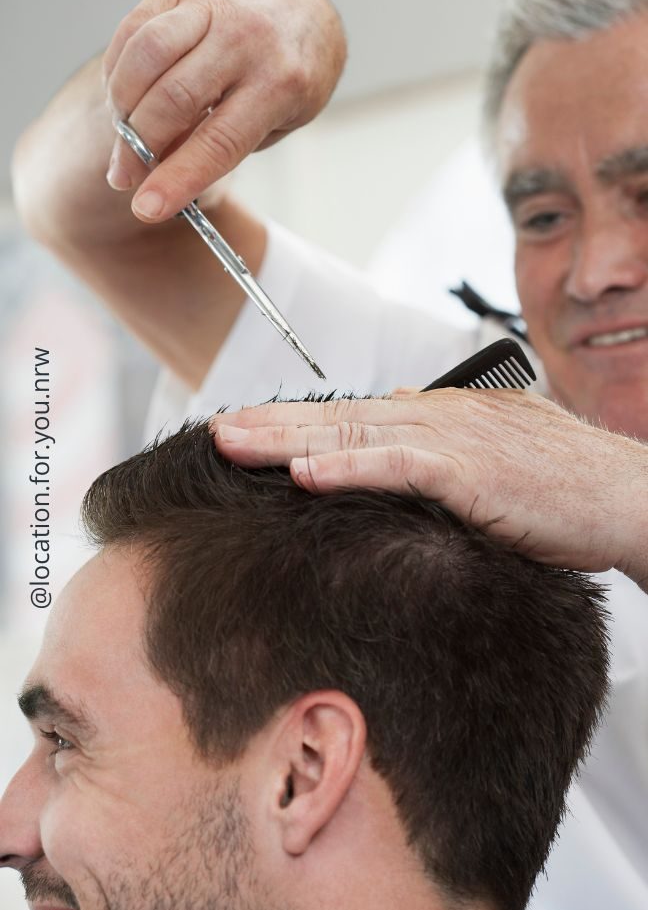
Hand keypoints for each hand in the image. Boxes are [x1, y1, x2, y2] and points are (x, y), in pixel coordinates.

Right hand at [103, 0, 345, 221]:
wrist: (301, 10)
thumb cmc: (285, 79)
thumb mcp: (273, 121)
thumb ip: (221, 143)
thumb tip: (160, 173)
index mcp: (280, 83)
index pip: (219, 141)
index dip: (178, 178)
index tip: (146, 208)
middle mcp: (247, 39)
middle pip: (174, 100)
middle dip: (139, 147)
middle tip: (123, 177)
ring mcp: (213, 7)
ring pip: (146, 56)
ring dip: (123, 105)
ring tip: (122, 133)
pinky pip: (135, 29)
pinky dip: (118, 68)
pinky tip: (121, 94)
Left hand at [211, 389, 647, 584]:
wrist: (630, 495)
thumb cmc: (570, 486)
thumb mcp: (500, 456)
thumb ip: (446, 442)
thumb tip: (399, 421)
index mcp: (442, 416)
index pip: (353, 414)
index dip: (296, 421)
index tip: (247, 430)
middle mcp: (439, 417)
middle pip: (339, 416)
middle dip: (271, 424)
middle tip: (215, 430)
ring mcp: (455, 439)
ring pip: (354, 434)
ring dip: (288, 439)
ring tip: (232, 445)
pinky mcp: (473, 471)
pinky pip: (397, 467)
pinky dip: (348, 468)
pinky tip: (303, 475)